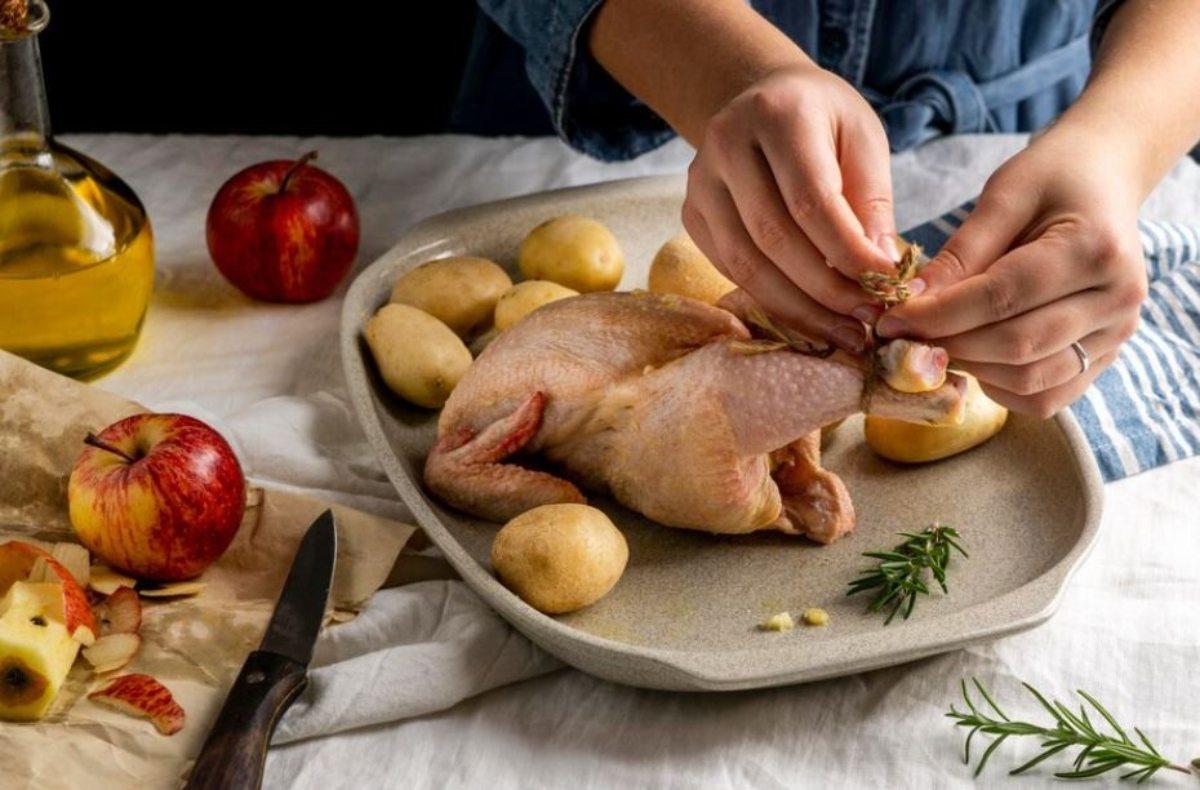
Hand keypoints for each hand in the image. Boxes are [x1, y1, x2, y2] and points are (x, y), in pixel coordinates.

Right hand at [681, 65, 900, 353]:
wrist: (762, 97)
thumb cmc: (823, 120)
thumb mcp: (863, 140)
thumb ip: (871, 202)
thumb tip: (881, 271)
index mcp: (778, 115)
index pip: (810, 199)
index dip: (848, 251)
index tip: (888, 284)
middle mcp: (727, 145)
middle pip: (773, 237)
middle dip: (825, 289)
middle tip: (867, 318)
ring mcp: (700, 182)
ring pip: (745, 263)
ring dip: (797, 307)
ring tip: (842, 329)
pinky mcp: (691, 214)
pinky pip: (730, 269)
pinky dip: (772, 299)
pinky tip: (810, 314)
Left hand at [876, 131, 1148, 417]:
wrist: (1107, 180)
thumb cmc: (1053, 177)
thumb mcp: (1004, 194)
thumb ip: (960, 253)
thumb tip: (912, 304)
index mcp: (1095, 249)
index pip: (1001, 298)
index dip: (938, 316)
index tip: (889, 320)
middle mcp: (1117, 299)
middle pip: (1016, 347)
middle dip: (948, 346)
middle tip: (901, 339)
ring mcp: (1117, 334)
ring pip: (1030, 381)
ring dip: (971, 370)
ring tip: (935, 344)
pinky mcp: (1106, 356)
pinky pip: (1045, 396)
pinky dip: (1000, 386)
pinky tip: (973, 356)